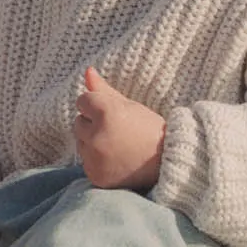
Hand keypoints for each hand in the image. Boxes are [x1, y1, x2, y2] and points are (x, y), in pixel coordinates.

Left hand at [74, 66, 164, 190]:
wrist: (167, 162)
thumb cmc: (149, 129)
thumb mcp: (129, 105)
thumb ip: (104, 89)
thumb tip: (87, 71)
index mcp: (107, 113)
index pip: (82, 101)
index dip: (98, 106)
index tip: (115, 114)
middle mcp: (97, 136)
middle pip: (78, 122)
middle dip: (93, 124)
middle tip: (117, 131)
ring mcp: (95, 158)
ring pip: (80, 143)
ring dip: (92, 142)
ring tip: (117, 145)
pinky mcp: (95, 175)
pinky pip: (86, 162)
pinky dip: (96, 161)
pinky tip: (115, 160)